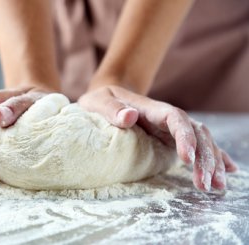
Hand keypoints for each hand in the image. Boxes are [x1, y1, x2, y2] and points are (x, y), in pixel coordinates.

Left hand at [79, 85, 236, 190]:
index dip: (184, 137)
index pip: (175, 119)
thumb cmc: (101, 100)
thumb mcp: (99, 101)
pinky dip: (213, 157)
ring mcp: (171, 129)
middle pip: (194, 133)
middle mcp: (167, 118)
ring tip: (216, 186)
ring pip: (201, 141)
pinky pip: (197, 147)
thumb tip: (129, 116)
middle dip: (203, 157)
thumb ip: (111, 109)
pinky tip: (228, 170)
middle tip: (205, 183)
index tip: (187, 158)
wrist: (107, 99)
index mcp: (151, 108)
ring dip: (211, 162)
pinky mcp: (171, 139)